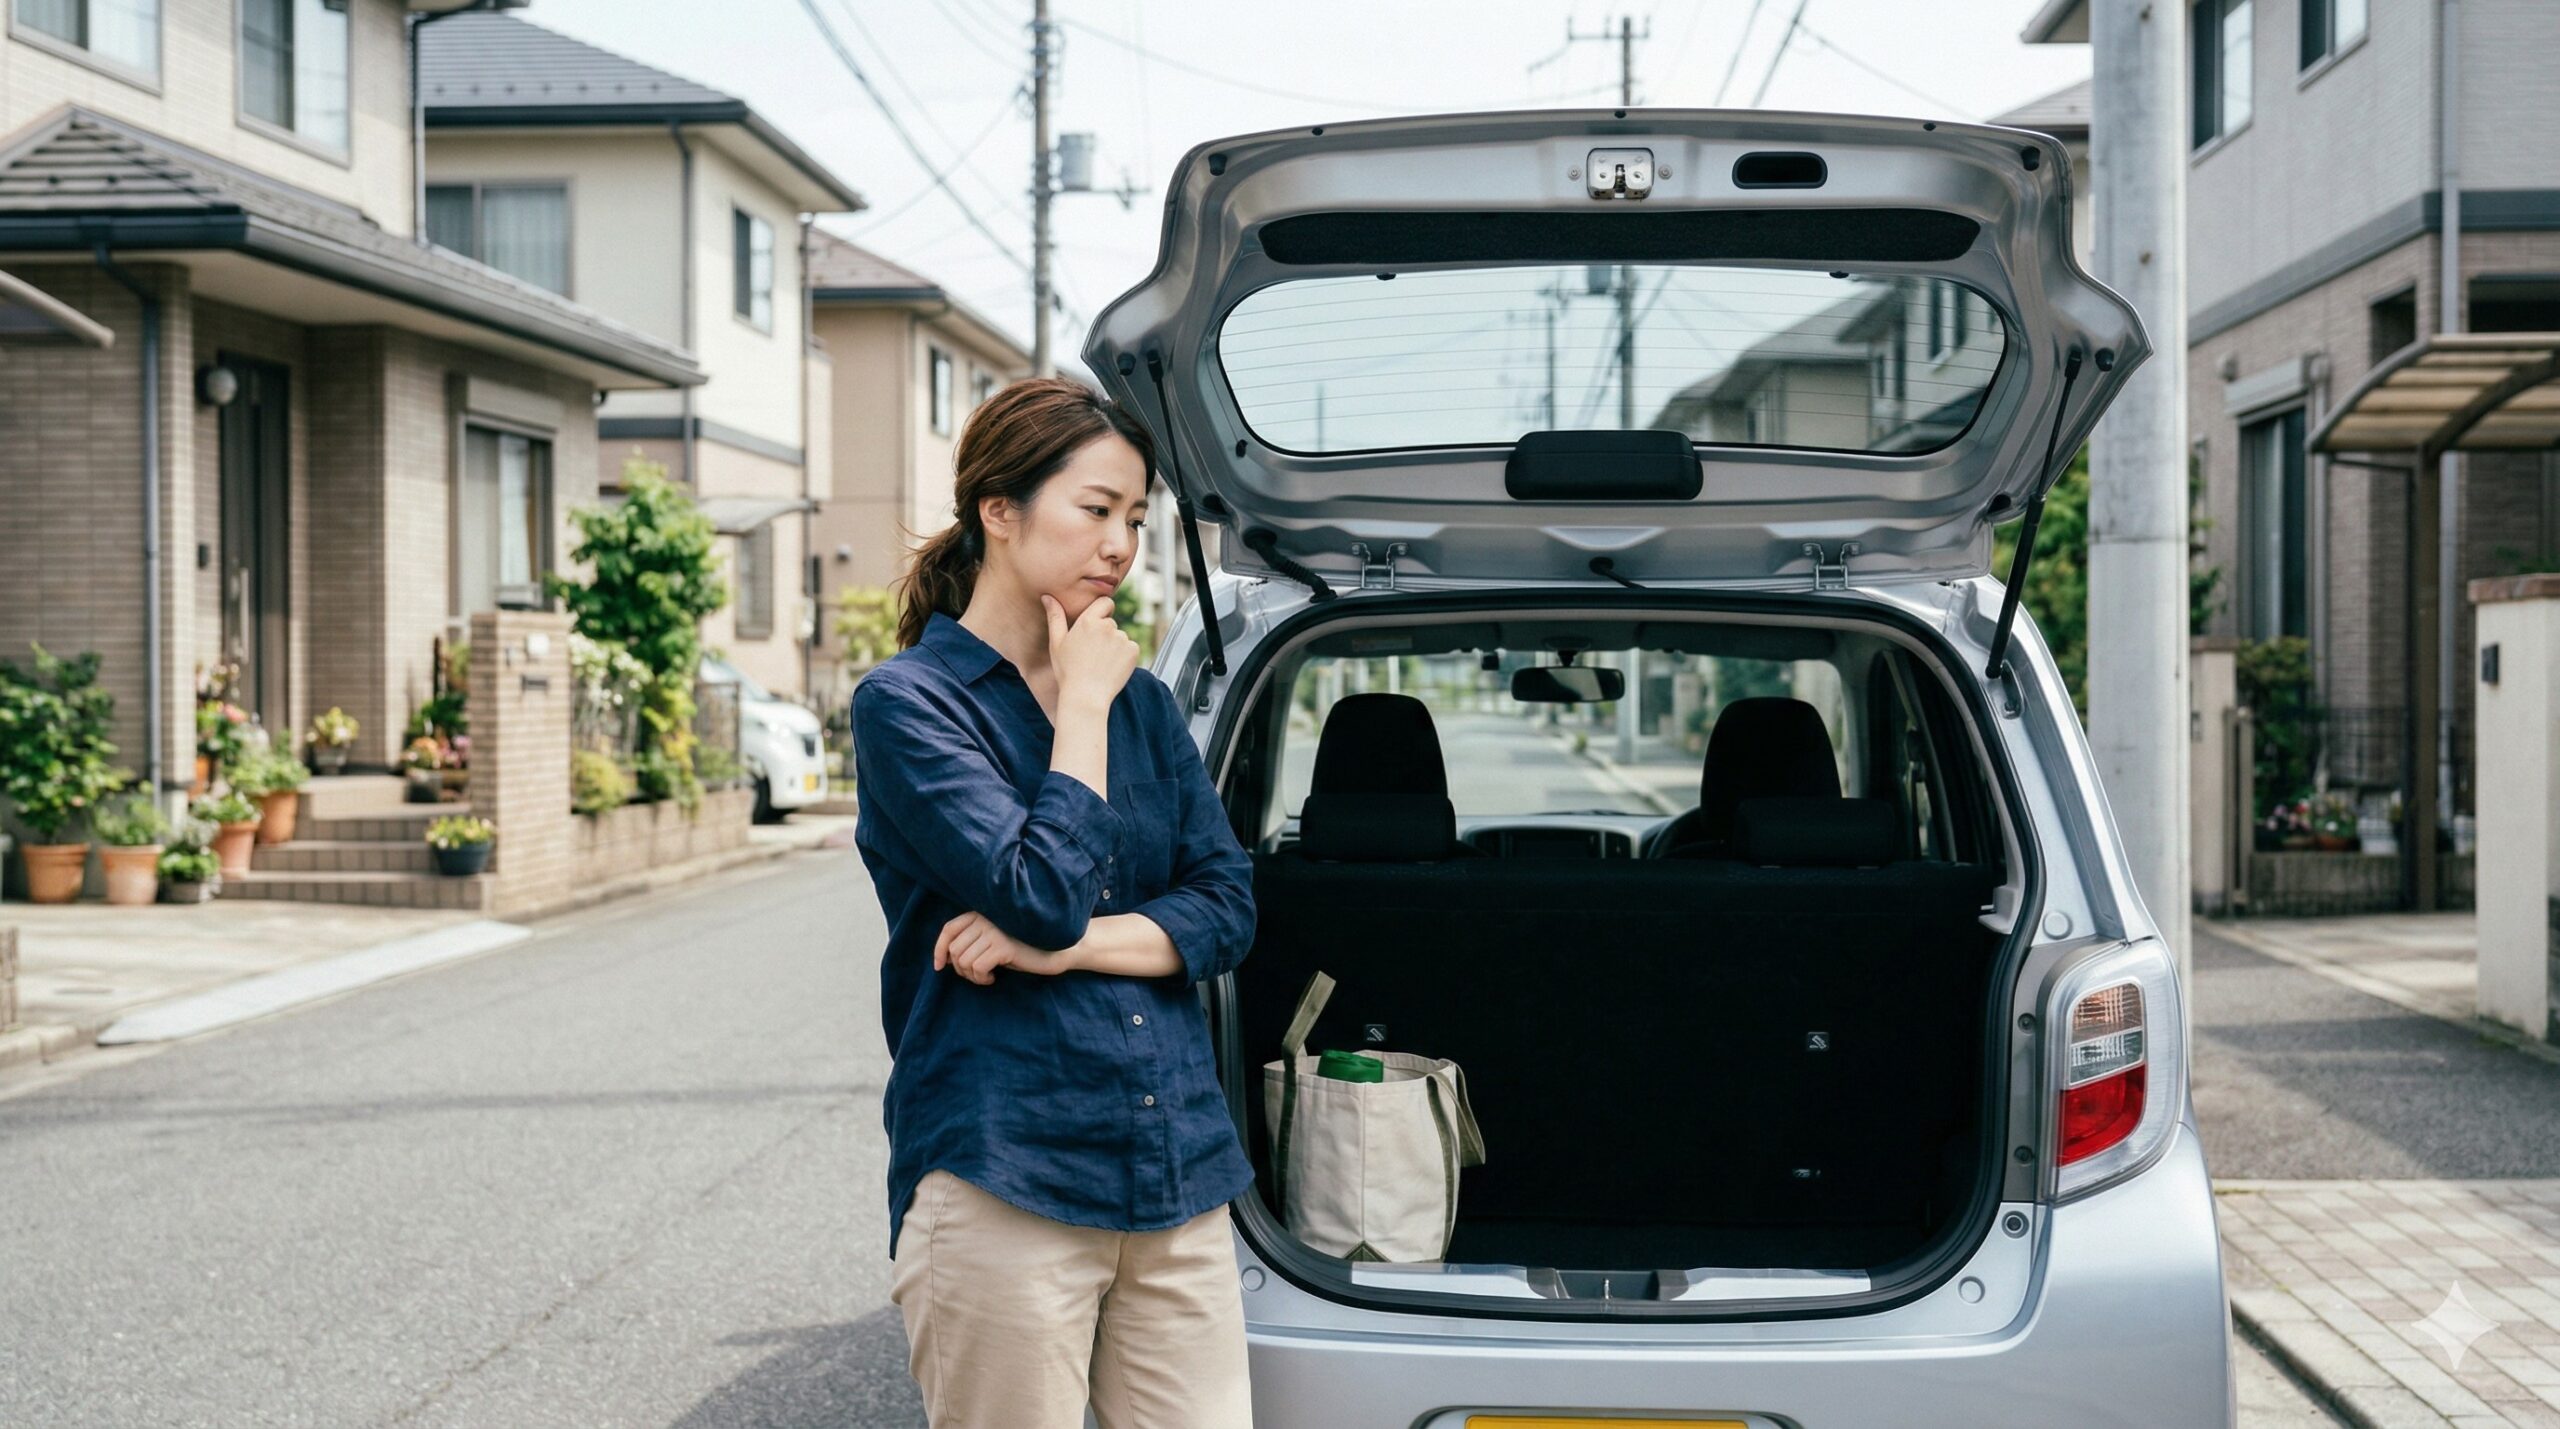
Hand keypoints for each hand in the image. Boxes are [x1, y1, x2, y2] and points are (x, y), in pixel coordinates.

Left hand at [935, 911, 1074, 983]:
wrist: (1056, 950)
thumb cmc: (1024, 948)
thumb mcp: (994, 941)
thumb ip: (973, 942)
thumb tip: (946, 958)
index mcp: (980, 914)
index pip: (949, 929)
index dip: (939, 949)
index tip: (940, 967)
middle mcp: (985, 919)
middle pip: (955, 950)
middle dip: (961, 970)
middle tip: (978, 975)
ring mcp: (994, 931)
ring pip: (964, 961)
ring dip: (973, 976)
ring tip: (987, 976)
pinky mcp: (1003, 946)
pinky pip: (977, 968)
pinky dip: (982, 978)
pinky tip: (994, 978)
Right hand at [1042, 592, 1138, 712]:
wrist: (1085, 697)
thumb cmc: (1067, 671)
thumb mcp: (1056, 643)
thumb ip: (1055, 617)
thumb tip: (1047, 596)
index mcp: (1087, 621)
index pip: (1105, 602)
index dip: (1103, 612)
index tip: (1097, 625)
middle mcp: (1107, 626)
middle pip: (1111, 623)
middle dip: (1105, 635)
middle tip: (1092, 655)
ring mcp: (1122, 638)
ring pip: (1120, 637)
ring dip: (1114, 647)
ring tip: (1101, 664)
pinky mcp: (1133, 651)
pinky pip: (1130, 648)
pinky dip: (1124, 657)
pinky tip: (1111, 668)